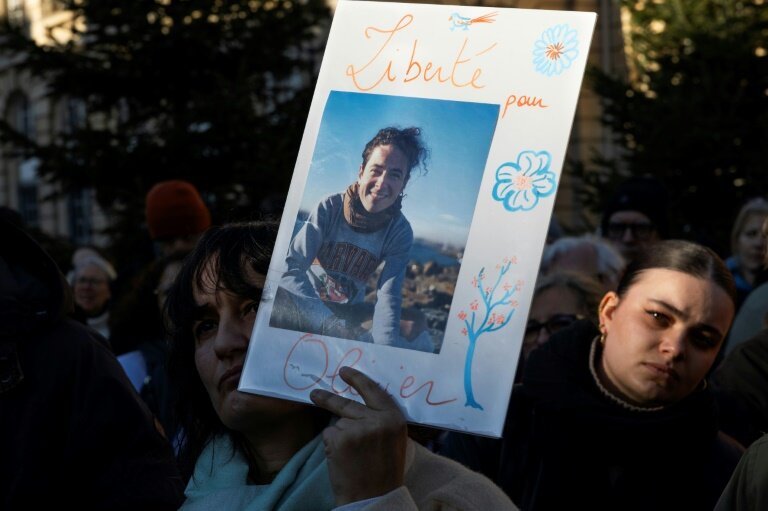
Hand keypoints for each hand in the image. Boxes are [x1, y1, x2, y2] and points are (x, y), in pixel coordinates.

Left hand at [309, 366, 407, 505]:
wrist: (374, 498)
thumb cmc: (384, 474)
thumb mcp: (394, 442)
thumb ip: (382, 422)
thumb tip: (363, 405)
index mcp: (394, 419)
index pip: (374, 391)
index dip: (358, 379)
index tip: (344, 371)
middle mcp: (377, 420)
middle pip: (348, 403)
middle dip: (328, 398)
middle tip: (315, 394)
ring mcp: (357, 428)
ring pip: (338, 422)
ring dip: (339, 436)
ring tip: (349, 457)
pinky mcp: (339, 438)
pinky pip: (329, 434)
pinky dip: (331, 446)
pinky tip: (341, 460)